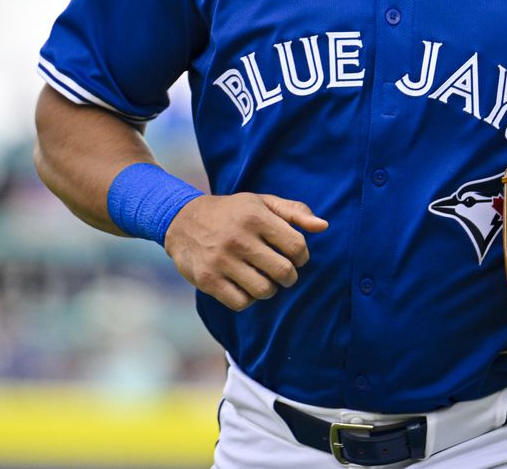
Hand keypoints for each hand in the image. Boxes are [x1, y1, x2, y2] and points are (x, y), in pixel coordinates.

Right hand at [163, 193, 327, 310]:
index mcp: (256, 217)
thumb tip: (324, 226)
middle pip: (284, 273)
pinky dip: (247, 299)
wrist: (182, 220)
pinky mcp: (208, 279)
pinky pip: (241, 303)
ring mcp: (222, 260)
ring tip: (263, 278)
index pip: (297, 247)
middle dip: (289, 277)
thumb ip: (294, 212)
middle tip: (282, 272)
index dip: (302, 257)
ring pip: (264, 291)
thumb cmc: (232, 212)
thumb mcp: (261, 203)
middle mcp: (239, 238)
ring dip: (269, 289)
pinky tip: (243, 286)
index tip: (295, 257)